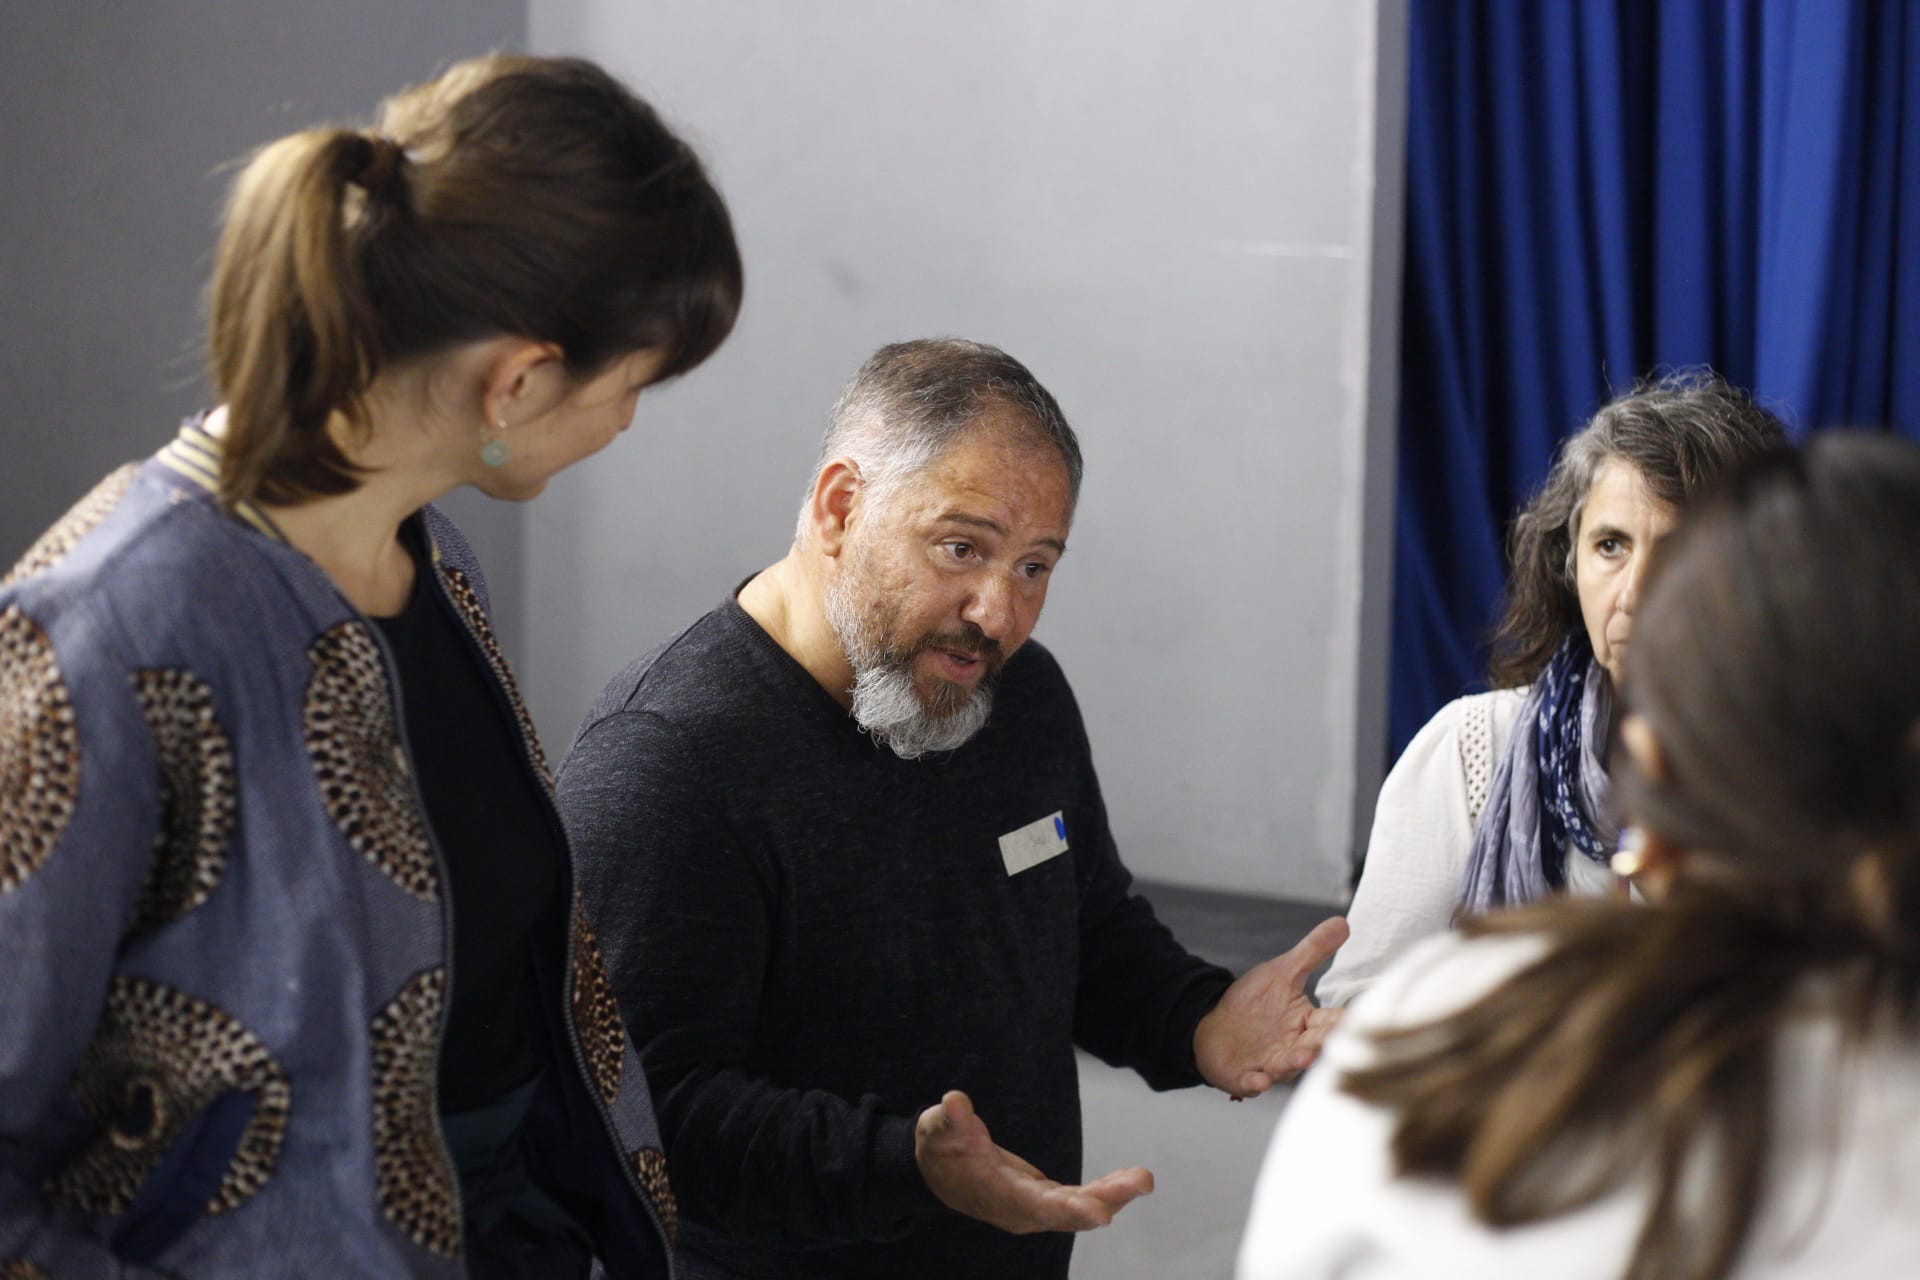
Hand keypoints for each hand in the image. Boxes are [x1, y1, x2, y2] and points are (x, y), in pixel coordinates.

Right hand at [914, 1090, 1152, 1233]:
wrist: (936, 1173)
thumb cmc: (938, 1148)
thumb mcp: (937, 1128)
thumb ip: (950, 1119)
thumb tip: (955, 1101)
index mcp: (996, 1195)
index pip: (1036, 1206)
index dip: (1069, 1209)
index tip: (1101, 1212)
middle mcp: (1020, 1211)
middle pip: (1068, 1211)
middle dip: (1107, 1199)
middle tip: (1141, 1182)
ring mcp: (1034, 1208)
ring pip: (1079, 1208)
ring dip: (1114, 1195)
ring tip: (1144, 1178)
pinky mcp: (1043, 1199)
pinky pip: (1079, 1200)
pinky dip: (1106, 1191)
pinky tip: (1131, 1180)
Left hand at [1192, 916, 1349, 1096]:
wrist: (1211, 1023)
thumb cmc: (1253, 1002)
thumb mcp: (1283, 972)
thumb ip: (1312, 951)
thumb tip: (1342, 923)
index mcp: (1307, 1023)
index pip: (1332, 1022)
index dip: (1344, 1021)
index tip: (1358, 1019)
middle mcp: (1294, 1048)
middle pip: (1314, 1047)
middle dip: (1322, 1044)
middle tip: (1330, 1038)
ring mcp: (1269, 1064)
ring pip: (1286, 1067)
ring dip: (1294, 1063)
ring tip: (1301, 1057)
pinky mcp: (1244, 1076)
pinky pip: (1251, 1083)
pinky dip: (1255, 1084)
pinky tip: (1259, 1081)